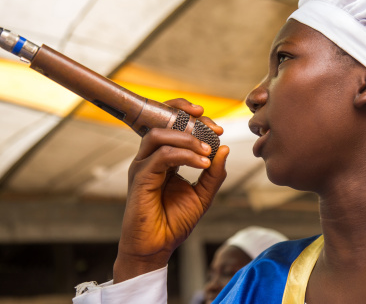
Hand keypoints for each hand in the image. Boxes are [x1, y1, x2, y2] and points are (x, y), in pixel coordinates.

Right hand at [113, 99, 229, 282]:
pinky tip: (202, 163)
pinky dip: (185, 156)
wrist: (157, 247)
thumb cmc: (175, 222)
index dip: (193, 118)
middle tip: (215, 130)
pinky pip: (162, 156)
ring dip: (187, 138)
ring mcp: (143, 165)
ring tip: (207, 149)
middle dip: (190, 119)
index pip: (173, 125)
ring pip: (159, 134)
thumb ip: (214, 173)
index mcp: (163, 158)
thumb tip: (225, 148)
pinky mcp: (140, 177)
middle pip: (163, 121)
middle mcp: (150, 157)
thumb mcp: (203, 195)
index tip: (219, 128)